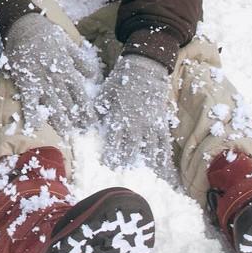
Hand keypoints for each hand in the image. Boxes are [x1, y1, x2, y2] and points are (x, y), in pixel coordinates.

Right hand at [4, 11, 100, 132]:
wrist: (24, 25)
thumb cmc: (46, 34)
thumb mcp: (68, 44)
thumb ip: (80, 61)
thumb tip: (93, 75)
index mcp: (68, 70)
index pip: (80, 95)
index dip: (86, 110)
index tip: (92, 123)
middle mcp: (56, 79)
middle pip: (68, 104)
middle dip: (75, 120)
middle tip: (81, 134)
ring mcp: (41, 81)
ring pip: (52, 105)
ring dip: (59, 121)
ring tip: (65, 135)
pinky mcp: (25, 81)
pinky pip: (28, 100)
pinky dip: (31, 113)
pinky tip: (33, 126)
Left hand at [96, 52, 175, 179]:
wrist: (146, 67)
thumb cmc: (121, 80)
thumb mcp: (104, 94)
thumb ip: (96, 110)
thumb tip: (84, 123)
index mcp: (121, 117)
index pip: (115, 141)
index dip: (111, 155)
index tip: (107, 167)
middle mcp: (137, 124)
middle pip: (133, 150)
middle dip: (129, 165)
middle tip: (127, 180)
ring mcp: (152, 125)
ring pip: (151, 151)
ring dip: (151, 168)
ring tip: (153, 185)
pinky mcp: (161, 125)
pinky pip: (165, 146)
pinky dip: (166, 161)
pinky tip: (167, 174)